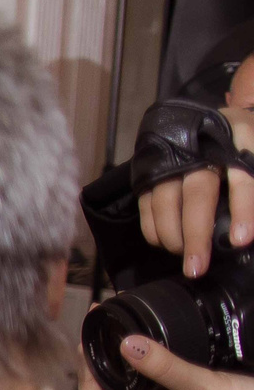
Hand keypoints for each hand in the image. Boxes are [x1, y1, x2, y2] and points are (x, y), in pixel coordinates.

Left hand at [79, 334, 253, 389]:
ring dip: (117, 362)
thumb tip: (126, 344)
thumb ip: (164, 367)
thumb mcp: (201, 387)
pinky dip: (142, 363)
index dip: (84, 380)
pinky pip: (151, 382)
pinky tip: (147, 347)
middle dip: (96, 364)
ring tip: (114, 333)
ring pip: (128, 387)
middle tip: (95, 332)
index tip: (86, 347)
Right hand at [140, 105, 253, 277]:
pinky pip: (146, 205)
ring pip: (166, 202)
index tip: (241, 240)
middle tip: (198, 267)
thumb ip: (251, 183)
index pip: (242, 177)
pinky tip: (167, 244)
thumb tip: (249, 228)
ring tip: (185, 258)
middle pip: (197, 194)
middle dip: (197, 234)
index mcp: (238, 139)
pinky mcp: (149, 171)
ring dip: (173, 236)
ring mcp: (170, 159)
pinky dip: (154, 229)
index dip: (243, 208)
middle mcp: (201, 148)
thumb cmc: (239, 142)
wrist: (207, 122)